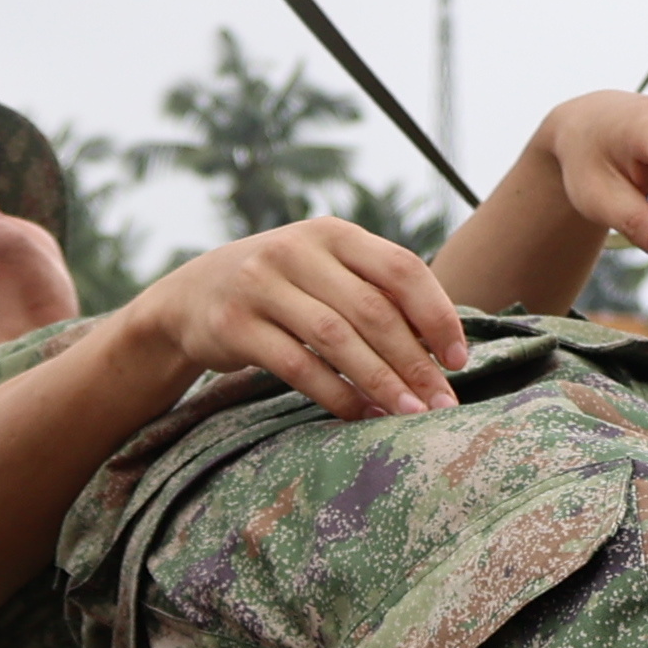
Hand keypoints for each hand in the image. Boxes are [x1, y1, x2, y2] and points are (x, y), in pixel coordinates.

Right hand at [123, 219, 469, 420]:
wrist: (189, 297)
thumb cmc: (279, 289)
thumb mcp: (323, 271)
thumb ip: (373, 291)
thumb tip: (443, 345)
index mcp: (332, 232)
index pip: (400, 269)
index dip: (436, 315)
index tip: (459, 361)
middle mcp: (297, 250)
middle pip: (372, 309)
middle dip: (414, 361)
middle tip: (442, 403)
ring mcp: (261, 285)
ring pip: (337, 339)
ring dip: (380, 381)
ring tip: (411, 415)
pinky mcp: (235, 325)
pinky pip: (297, 366)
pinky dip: (336, 394)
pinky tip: (362, 415)